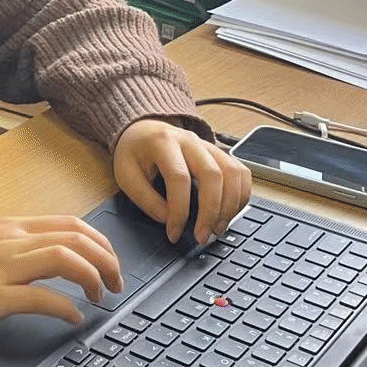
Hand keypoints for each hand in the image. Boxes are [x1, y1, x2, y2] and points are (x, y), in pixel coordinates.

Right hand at [0, 216, 123, 325]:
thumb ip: (8, 246)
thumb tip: (39, 259)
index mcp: (8, 227)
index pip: (69, 224)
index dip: (99, 242)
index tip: (109, 261)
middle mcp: (11, 241)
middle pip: (78, 238)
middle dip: (107, 260)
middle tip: (116, 282)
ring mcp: (4, 267)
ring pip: (67, 260)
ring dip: (94, 278)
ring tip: (101, 297)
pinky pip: (43, 299)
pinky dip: (67, 308)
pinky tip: (73, 318)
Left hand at [113, 119, 252, 245]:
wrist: (144, 130)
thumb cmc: (134, 153)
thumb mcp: (125, 175)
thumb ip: (144, 199)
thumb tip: (168, 220)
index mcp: (163, 143)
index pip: (179, 178)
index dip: (179, 210)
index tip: (174, 233)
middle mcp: (190, 141)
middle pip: (212, 174)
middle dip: (211, 211)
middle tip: (202, 237)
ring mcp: (208, 145)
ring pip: (232, 173)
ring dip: (230, 206)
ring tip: (217, 229)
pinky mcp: (220, 153)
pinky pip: (241, 172)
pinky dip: (241, 195)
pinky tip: (229, 213)